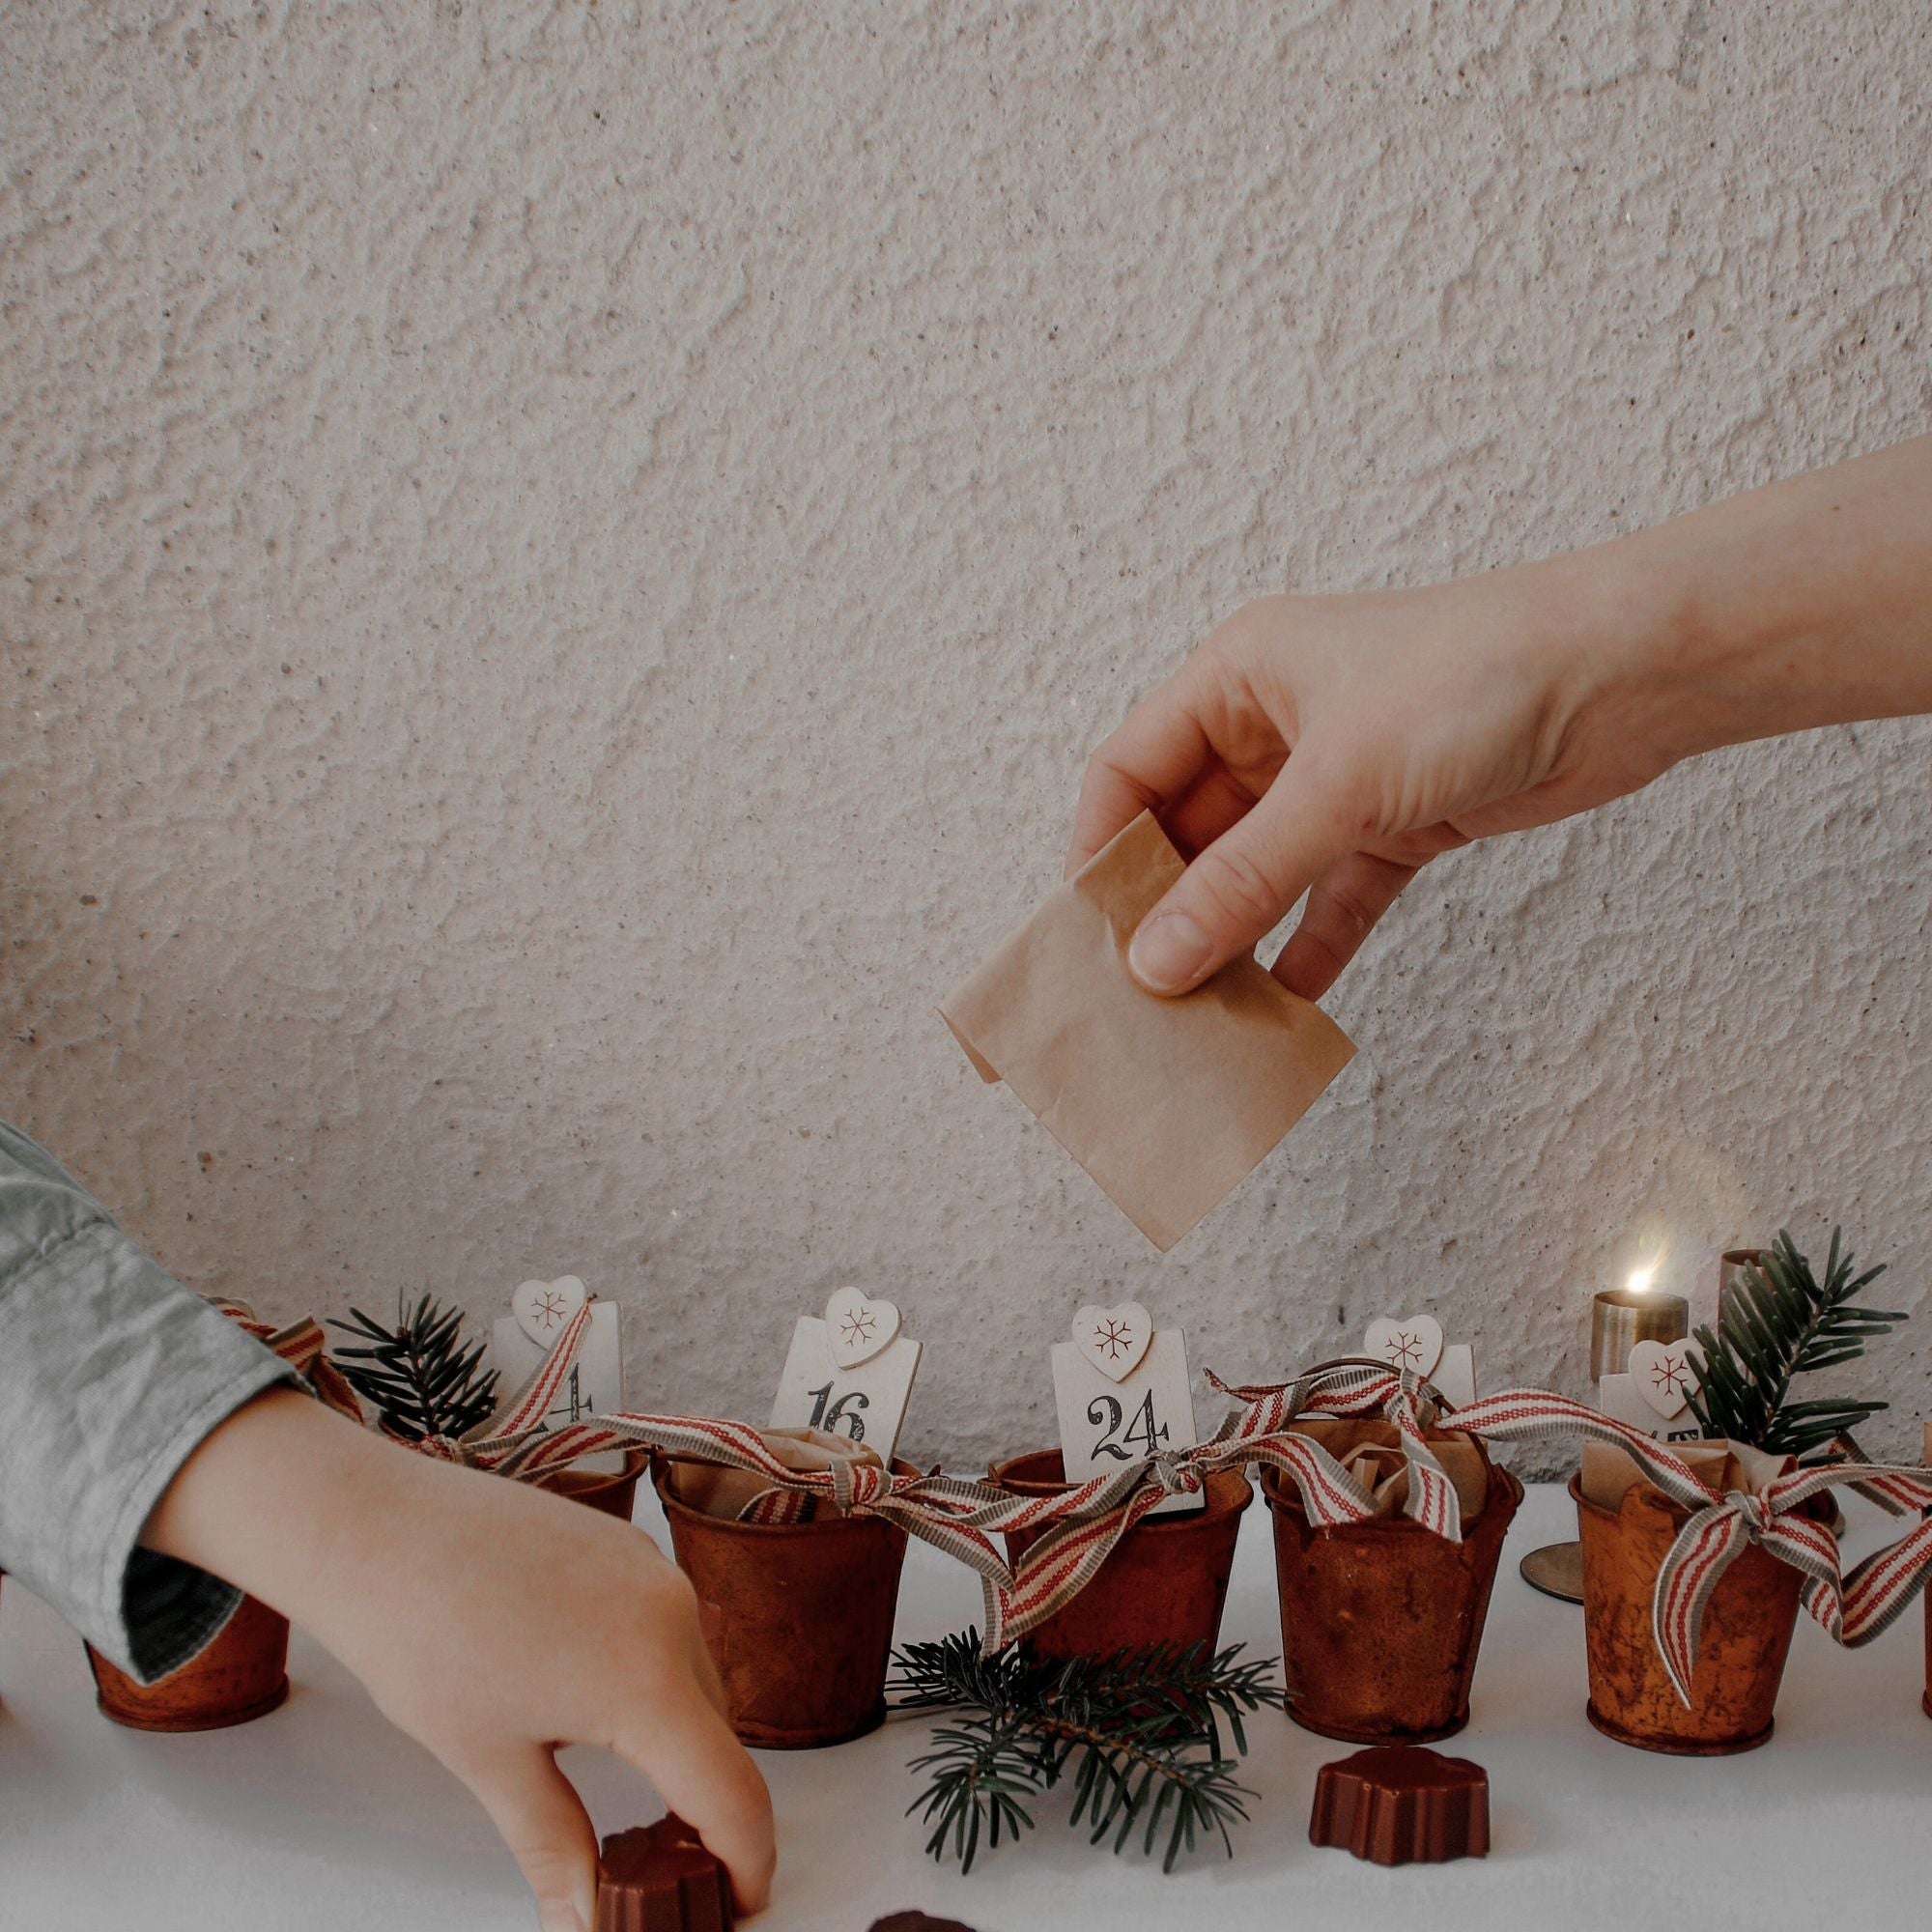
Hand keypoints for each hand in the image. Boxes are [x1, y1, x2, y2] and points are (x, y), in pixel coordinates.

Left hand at [144, 1390, 774, 1931]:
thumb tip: (583, 1917)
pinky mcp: (626, 1545)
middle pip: (720, 1735)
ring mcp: (652, 1569)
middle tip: (668, 1867)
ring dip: (681, 1740)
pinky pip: (668, 1626)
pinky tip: (596, 1707)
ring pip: (697, 1677)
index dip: (746, 1860)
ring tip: (632, 1797)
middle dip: (707, 1808)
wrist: (376, 1527)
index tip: (737, 1904)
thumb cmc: (421, 1634)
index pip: (733, 1793)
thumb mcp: (491, 1761)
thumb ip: (556, 1845)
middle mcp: (671, 1612)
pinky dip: (656, 1680)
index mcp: (648, 1679)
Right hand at [1070, 562, 1670, 998]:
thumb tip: (1156, 960)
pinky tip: (1289, 1003)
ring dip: (1234, 938)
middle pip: (1188, 831)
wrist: (1623, 676)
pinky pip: (1328, 898)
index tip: (1087, 935)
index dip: (1100, 851)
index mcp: (1237, 676)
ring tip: (1204, 1013)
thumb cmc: (1477, 676)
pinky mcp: (1395, 823)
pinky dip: (1308, 946)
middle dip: (1166, 910)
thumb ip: (1242, 879)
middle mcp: (1274, 724)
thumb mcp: (1339, 784)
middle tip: (1140, 993)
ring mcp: (1336, 777)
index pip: (1129, 770)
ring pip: (1256, 873)